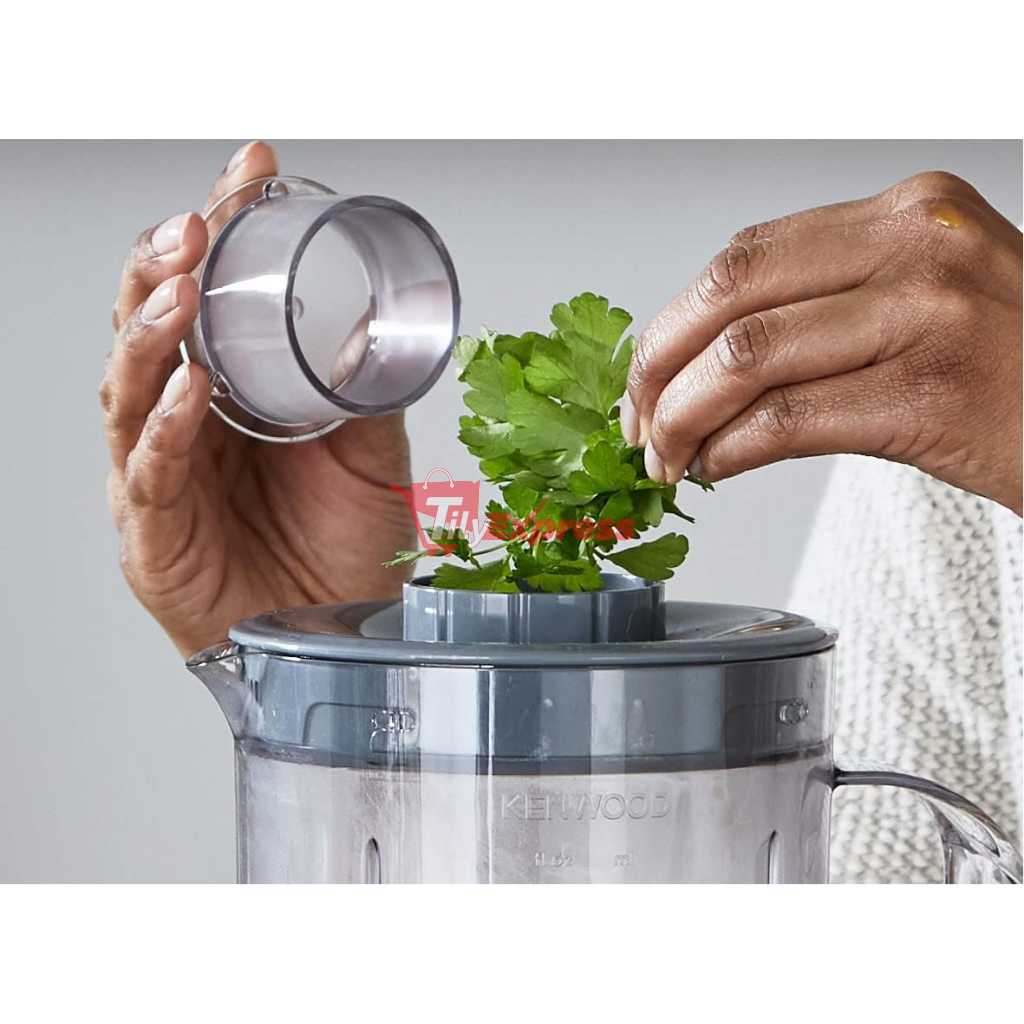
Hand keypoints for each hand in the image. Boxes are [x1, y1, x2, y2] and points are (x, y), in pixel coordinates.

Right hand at [102, 142, 414, 656]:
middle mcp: (184, 422)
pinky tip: (189, 387)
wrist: (340, 638)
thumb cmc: (344, 553)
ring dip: (152, 329)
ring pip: (128, 385)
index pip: (210, 294)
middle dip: (167, 262)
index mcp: (231, 394)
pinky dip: (165, 426)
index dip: (224, 228)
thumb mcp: (372, 457)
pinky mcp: (152, 532)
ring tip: (184, 283)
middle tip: (199, 222)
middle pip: (151, 324)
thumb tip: (378, 324)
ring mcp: (161, 473)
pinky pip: (149, 470)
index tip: (254, 171)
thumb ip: (363, 394)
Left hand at [622, 171, 1022, 515]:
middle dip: (659, 369)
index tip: (645, 375)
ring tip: (668, 457)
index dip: (674, 323)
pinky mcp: (935, 396)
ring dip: (685, 418)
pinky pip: (791, 422)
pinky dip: (731, 451)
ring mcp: (931, 315)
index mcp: (907, 213)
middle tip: (637, 421)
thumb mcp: (925, 299)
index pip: (746, 257)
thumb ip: (827, 306)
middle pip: (731, 296)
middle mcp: (918, 247)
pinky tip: (718, 470)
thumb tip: (705, 359)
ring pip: (749, 358)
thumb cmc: (1015, 369)